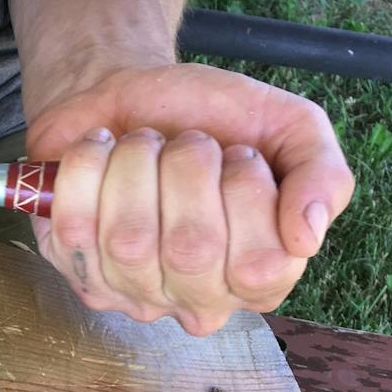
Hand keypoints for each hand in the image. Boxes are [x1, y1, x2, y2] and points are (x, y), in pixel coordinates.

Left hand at [25, 63, 354, 335]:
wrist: (128, 92)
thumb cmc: (210, 119)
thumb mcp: (287, 129)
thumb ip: (323, 176)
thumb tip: (306, 237)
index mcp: (256, 278)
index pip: (262, 267)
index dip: (248, 191)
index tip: (238, 155)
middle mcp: (190, 298)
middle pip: (193, 249)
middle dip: (190, 166)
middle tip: (189, 143)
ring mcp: (124, 289)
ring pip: (130, 238)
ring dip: (138, 161)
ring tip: (145, 145)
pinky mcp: (68, 262)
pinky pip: (75, 220)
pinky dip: (89, 163)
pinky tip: (103, 152)